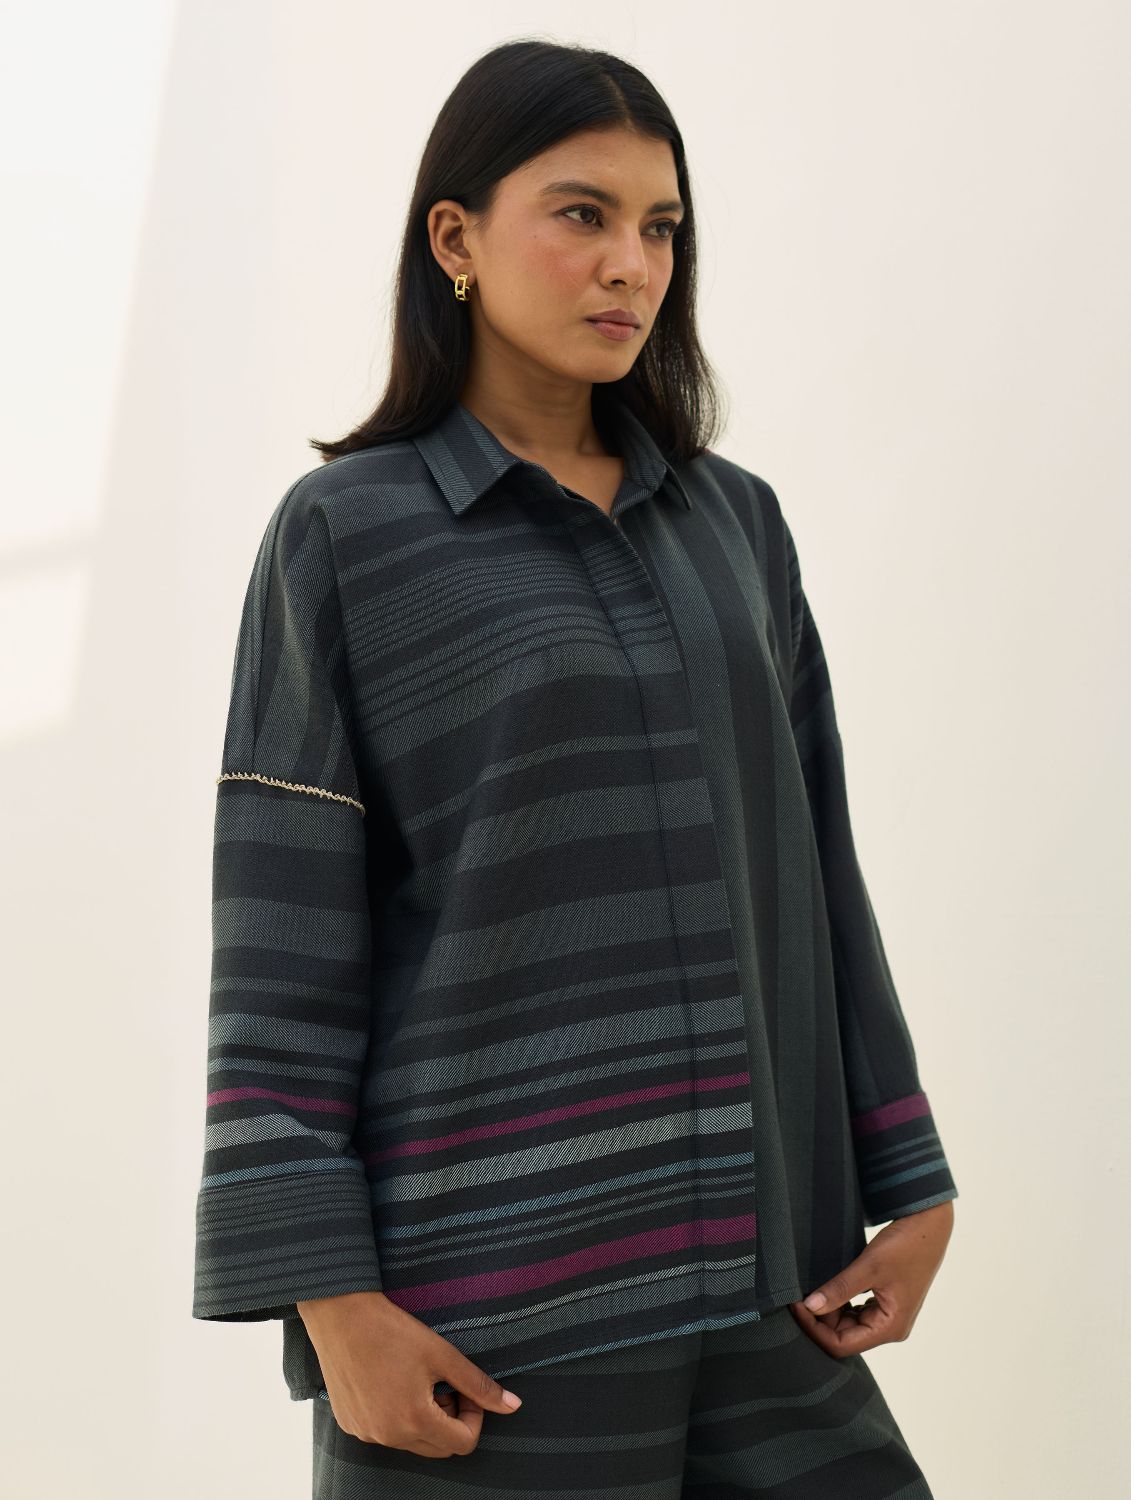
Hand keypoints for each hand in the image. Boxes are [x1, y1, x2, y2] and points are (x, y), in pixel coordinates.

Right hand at [295, 1290, 522, 1456]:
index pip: (463, 1443)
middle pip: (439, 1447)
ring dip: (424, 1419)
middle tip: (443, 1383)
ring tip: (418, 1380)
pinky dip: (397, 1416)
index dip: (474, 1416)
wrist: (341, 1314)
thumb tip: (513, 1406)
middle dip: (450, 1419)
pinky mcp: (350, 1424)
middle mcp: (388, 1436)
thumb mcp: (442, 1355)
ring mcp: (366, 1433)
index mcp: (415, 1421)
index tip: (464, 1388)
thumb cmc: (393, 1330)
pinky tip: (392, 1382)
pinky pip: (384, 1433)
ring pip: (412, 1442)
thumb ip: (479, 1385)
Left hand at [789, 1199, 953, 1356]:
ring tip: (808, 1290)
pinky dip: (838, 1302)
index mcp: (890, 1328)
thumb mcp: (869, 1267)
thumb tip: (809, 1306)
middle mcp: (890, 1328)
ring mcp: (888, 1315)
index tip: (796, 1306)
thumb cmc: (906, 1245)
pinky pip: (855, 1311)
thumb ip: (839, 1288)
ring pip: (848, 1324)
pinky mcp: (885, 1301)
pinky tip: (826, 1287)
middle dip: (819, 1319)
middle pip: (843, 1336)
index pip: (842, 1344)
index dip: (815, 1329)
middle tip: (797, 1296)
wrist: (929, 1224)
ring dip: (827, 1311)